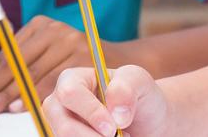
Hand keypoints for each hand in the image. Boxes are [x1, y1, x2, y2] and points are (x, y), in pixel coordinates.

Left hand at [0, 15, 109, 112]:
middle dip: (2, 87)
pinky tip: (29, 107)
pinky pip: (55, 84)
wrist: (118, 63)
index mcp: (41, 25)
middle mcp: (55, 29)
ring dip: (17, 95)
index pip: (10, 52)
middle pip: (20, 62)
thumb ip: (14, 59)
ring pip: (36, 74)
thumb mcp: (43, 54)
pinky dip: (39, 97)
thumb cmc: (75, 60)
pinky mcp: (85, 58)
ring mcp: (72, 42)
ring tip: (6, 109)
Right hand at [43, 65, 169, 136]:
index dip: (91, 112)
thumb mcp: (140, 82)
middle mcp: (60, 105)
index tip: (112, 128)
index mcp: (72, 80)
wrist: (147, 124)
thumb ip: (127, 87)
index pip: (70, 93)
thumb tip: (115, 113)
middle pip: (63, 126)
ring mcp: (62, 128)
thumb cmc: (140, 97)